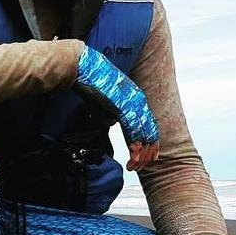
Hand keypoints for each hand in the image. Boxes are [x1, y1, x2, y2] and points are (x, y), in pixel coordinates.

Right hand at [73, 46, 159, 170]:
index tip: (148, 157)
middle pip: (150, 131)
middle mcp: (139, 100)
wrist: (85, 68)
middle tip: (142, 166)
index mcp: (136, 98)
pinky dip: (135, 145)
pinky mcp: (123, 106)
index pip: (149, 124)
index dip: (150, 142)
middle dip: (148, 151)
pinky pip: (133, 130)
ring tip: (136, 166)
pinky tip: (133, 156)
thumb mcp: (105, 101)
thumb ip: (111, 113)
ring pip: (144, 133)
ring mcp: (133, 103)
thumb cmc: (93, 82)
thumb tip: (111, 123)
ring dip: (141, 153)